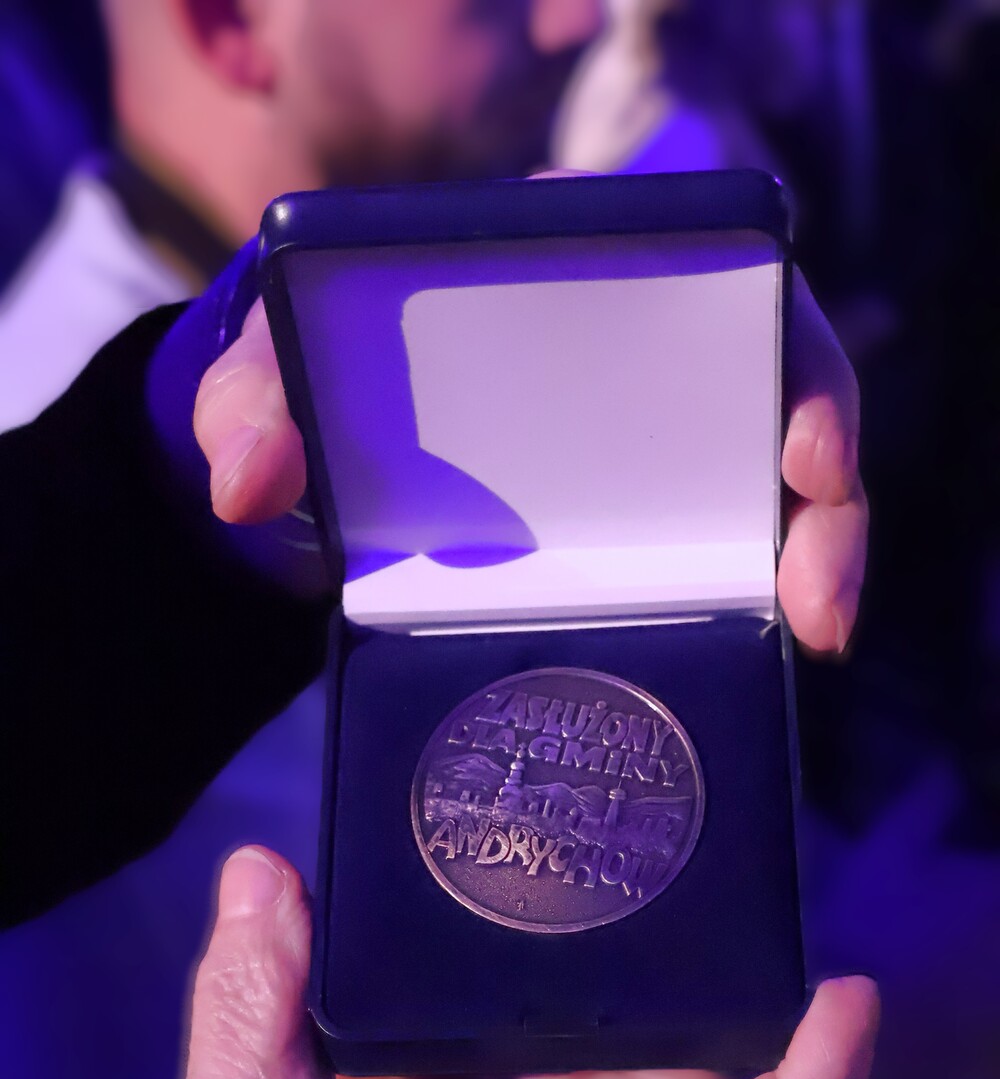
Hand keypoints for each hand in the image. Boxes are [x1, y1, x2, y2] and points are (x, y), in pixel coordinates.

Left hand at [194, 272, 864, 654]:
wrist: (324, 453)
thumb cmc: (319, 380)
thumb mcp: (272, 374)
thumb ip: (248, 399)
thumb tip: (249, 484)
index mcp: (573, 267)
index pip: (715, 274)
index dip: (781, 348)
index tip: (797, 443)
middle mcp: (639, 345)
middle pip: (777, 379)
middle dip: (825, 472)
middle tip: (818, 576)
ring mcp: (655, 437)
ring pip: (775, 474)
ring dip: (818, 550)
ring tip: (815, 627)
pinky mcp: (652, 517)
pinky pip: (734, 544)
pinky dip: (766, 592)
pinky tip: (784, 643)